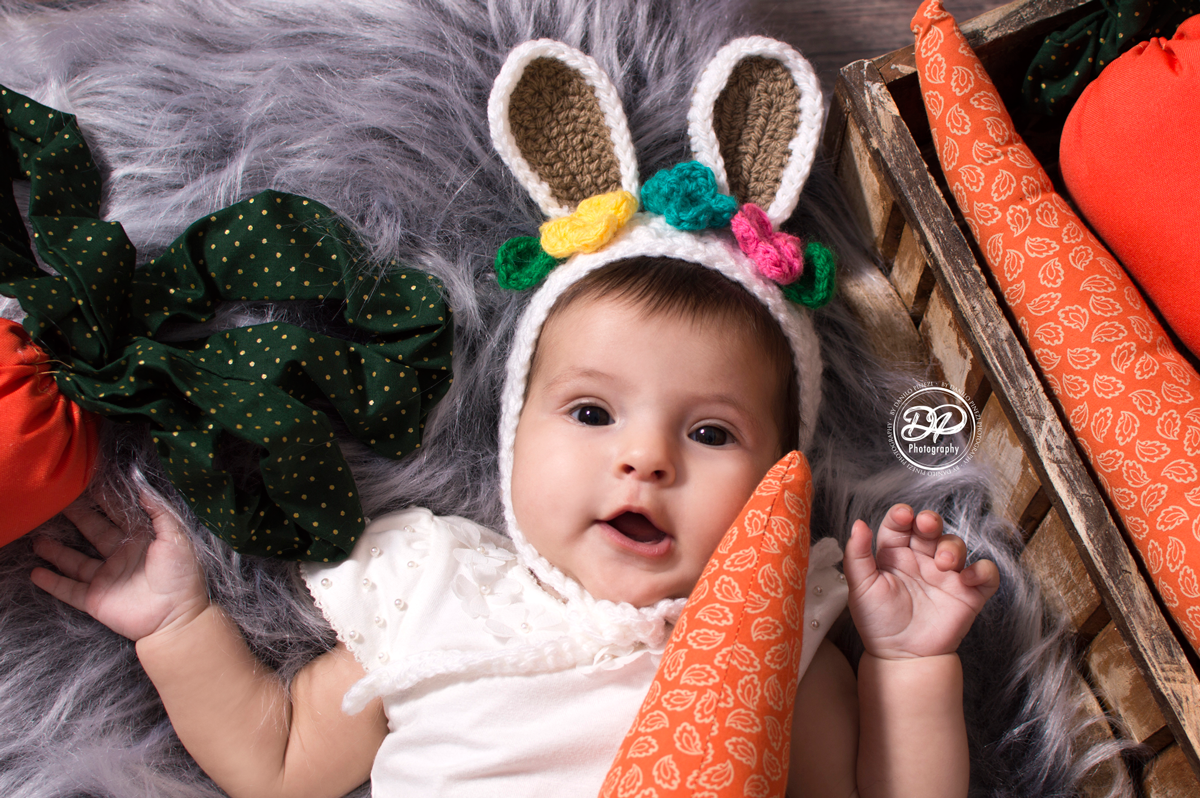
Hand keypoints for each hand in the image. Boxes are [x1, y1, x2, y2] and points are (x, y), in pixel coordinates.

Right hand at [30, 490, 209, 641]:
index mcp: (141, 541)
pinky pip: (69, 590)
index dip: (104, 501)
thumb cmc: (180, 575)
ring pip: (75, 561)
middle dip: (77, 518)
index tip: (86, 485)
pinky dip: (52, 583)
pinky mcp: (96, 599)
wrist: (176, 616)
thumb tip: (143, 488)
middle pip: (93, 533)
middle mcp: (121, 557)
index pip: (117, 516)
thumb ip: (159, 512)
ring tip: (37, 539)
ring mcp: (107, 578)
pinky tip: (36, 573)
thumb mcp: (176, 537)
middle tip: (57, 504)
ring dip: (56, 551)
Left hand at [844, 504, 998, 659]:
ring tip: (943, 562)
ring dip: (952, 547)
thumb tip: (858, 524)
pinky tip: (967, 578)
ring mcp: (946, 574)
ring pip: (955, 545)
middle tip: (927, 525)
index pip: (900, 524)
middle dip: (931, 520)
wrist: (902, 657)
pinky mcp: (968, 593)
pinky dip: (983, 570)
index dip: (902, 515)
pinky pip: (985, 573)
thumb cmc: (878, 622)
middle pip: (931, 528)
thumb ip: (857, 556)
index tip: (903, 515)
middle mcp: (921, 559)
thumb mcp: (861, 588)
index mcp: (895, 554)